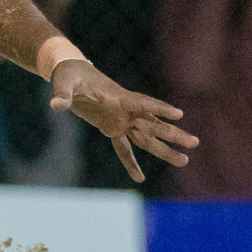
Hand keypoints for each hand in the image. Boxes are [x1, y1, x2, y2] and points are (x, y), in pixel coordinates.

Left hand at [48, 60, 198, 182]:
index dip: (159, 108)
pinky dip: (130, 162)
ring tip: (185, 160)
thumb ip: (62, 95)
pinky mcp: (111, 127)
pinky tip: (139, 178)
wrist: (70, 74)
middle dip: (173, 134)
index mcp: (117, 97)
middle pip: (153, 124)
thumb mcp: (64, 83)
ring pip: (146, 138)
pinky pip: (124, 148)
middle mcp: (124, 110)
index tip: (179, 114)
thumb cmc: (68, 76)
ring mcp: (120, 119)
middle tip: (195, 143)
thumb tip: (56, 105)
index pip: (142, 103)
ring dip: (164, 149)